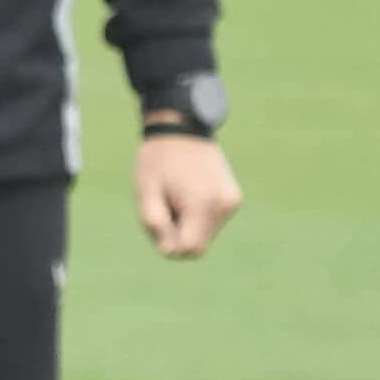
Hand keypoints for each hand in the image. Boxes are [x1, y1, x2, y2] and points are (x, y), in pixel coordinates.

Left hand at [133, 132, 239, 257]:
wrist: (181, 127)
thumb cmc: (158, 159)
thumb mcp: (146, 192)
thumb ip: (155, 225)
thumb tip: (171, 252)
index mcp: (202, 203)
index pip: (189, 249)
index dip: (169, 243)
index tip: (158, 222)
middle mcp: (224, 204)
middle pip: (199, 244)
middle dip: (178, 234)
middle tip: (165, 205)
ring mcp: (232, 201)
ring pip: (206, 235)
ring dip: (188, 225)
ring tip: (177, 196)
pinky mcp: (234, 198)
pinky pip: (212, 222)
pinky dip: (198, 216)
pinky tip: (188, 193)